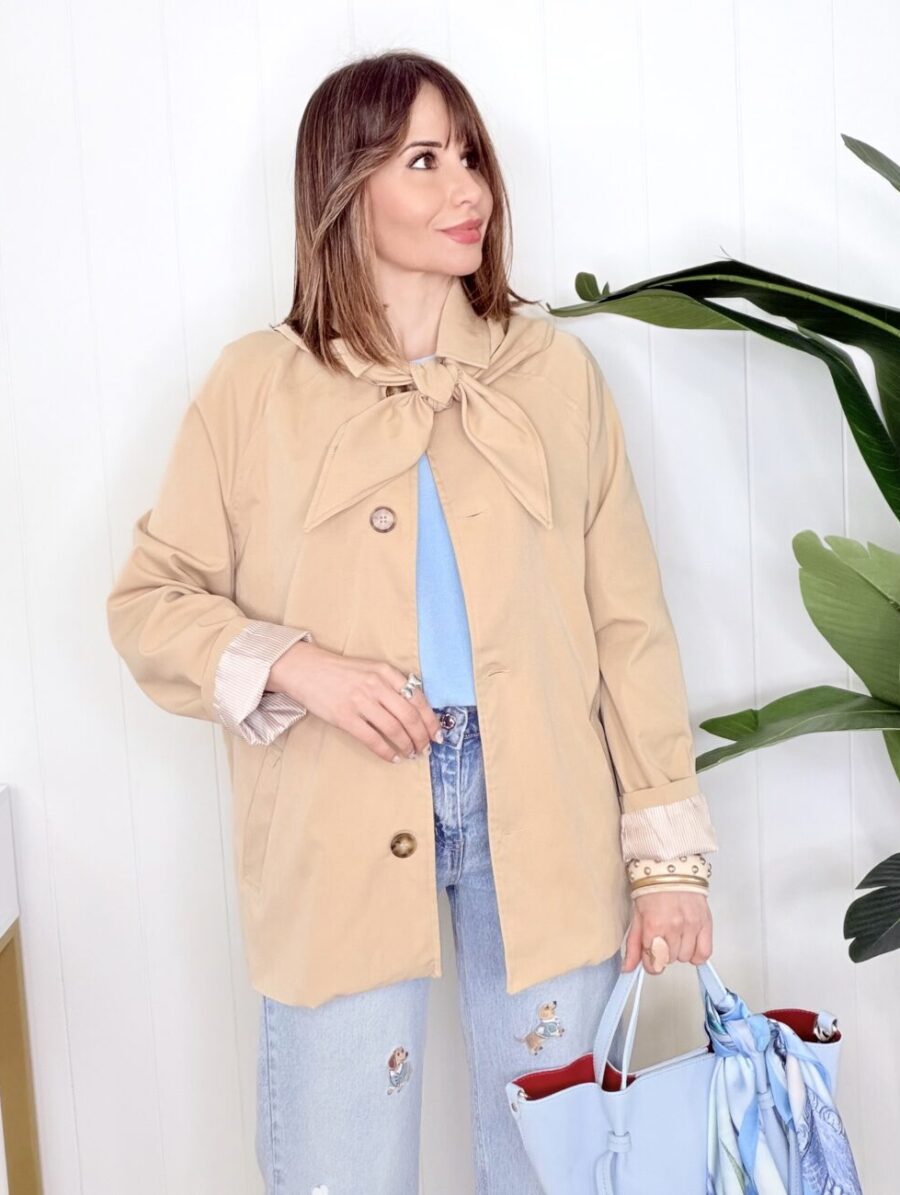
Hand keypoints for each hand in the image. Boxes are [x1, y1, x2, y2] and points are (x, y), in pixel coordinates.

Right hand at [266, 641, 442, 762]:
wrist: (306, 669)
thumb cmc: (340, 672)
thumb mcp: (371, 669)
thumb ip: (392, 684)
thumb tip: (416, 709)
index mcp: (386, 672)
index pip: (418, 699)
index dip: (431, 720)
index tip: (437, 734)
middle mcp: (376, 685)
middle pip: (410, 716)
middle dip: (422, 737)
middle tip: (426, 748)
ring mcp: (360, 701)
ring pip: (394, 729)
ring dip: (407, 745)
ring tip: (411, 753)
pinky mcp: (345, 717)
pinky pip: (373, 739)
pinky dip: (386, 751)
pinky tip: (393, 757)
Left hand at [621, 890, 712, 974]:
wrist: (671, 867)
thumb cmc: (651, 887)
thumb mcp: (636, 915)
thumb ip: (633, 944)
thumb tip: (628, 968)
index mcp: (654, 925)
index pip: (654, 962)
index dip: (650, 962)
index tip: (650, 956)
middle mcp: (674, 927)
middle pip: (670, 960)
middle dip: (663, 952)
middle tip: (661, 936)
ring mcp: (692, 925)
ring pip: (686, 957)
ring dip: (679, 950)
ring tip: (675, 934)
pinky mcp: (705, 922)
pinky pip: (704, 953)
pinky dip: (697, 953)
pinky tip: (689, 942)